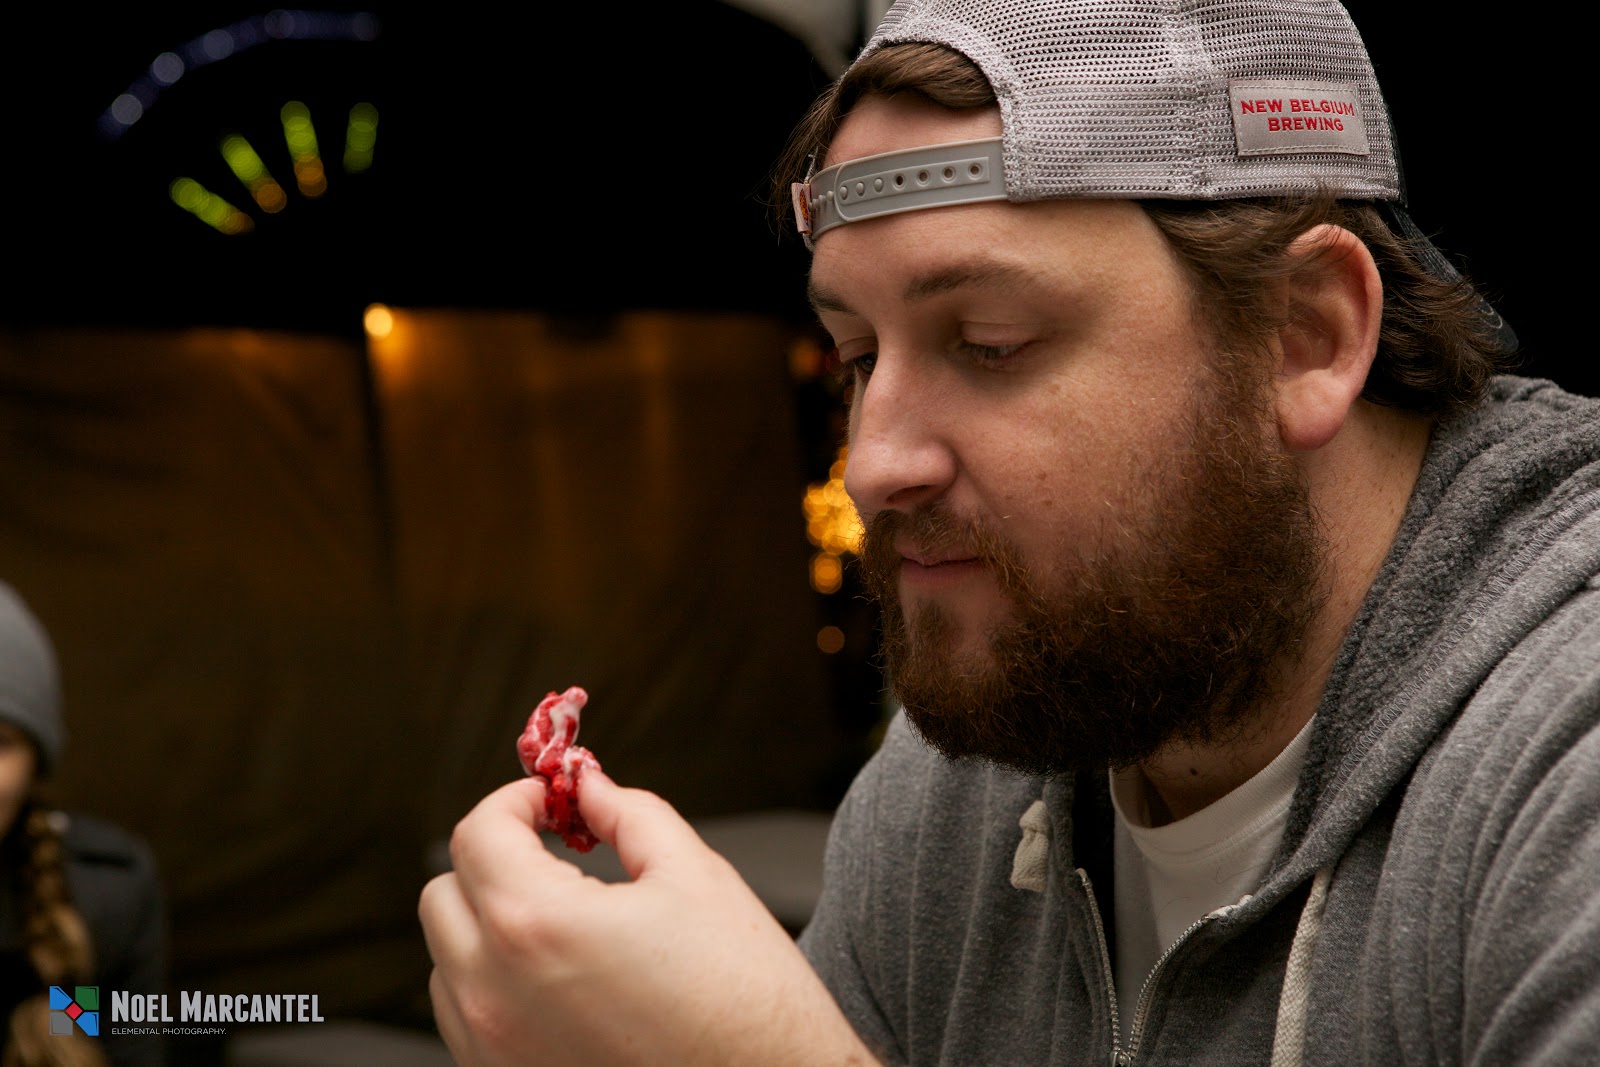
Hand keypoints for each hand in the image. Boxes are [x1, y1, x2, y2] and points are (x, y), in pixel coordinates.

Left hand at [419, 769, 877, 1066]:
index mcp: (537, 924)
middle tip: (555, 851)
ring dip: (490, 924)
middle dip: (495, 859)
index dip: (516, 801)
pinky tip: (563, 978)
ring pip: (449, 959)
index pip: (478, 833)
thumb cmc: (743, 999)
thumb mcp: (694, 875)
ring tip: (567, 921)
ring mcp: (493, 1049)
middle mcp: (495, 993)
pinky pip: (468, 1018)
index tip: (549, 801)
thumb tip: (588, 788)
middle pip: (443, 894)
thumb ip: (628, 813)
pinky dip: (497, 983)